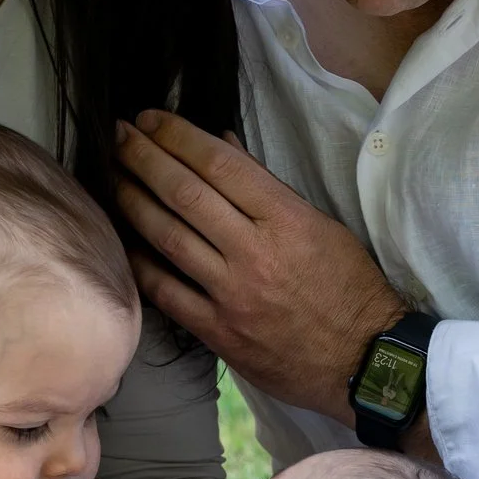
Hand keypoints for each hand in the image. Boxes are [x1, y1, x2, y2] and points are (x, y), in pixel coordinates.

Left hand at [114, 112, 404, 422]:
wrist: (365, 359)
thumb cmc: (349, 287)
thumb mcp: (321, 225)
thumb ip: (267, 187)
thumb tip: (222, 145)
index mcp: (286, 219)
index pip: (219, 164)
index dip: (177, 136)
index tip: (150, 119)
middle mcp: (255, 252)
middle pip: (185, 194)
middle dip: (144, 158)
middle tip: (118, 135)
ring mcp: (233, 294)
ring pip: (168, 237)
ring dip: (133, 201)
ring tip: (113, 176)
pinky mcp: (219, 332)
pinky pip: (167, 292)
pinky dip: (140, 263)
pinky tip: (122, 240)